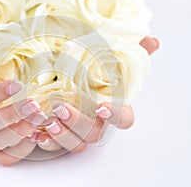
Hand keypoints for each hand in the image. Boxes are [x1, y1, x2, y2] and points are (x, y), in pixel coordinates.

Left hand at [36, 36, 159, 151]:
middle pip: (95, 134)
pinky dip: (48, 143)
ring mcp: (79, 132)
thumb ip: (130, 50)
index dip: (116, 116)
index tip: (101, 105)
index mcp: (112, 108)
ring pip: (78, 144)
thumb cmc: (89, 69)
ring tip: (49, 122)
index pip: (125, 119)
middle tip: (61, 108)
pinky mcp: (62, 136)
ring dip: (64, 136)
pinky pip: (57, 148)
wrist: (63, 77)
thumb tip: (153, 42)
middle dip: (79, 123)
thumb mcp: (106, 56)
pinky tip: (37, 135)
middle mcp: (97, 123)